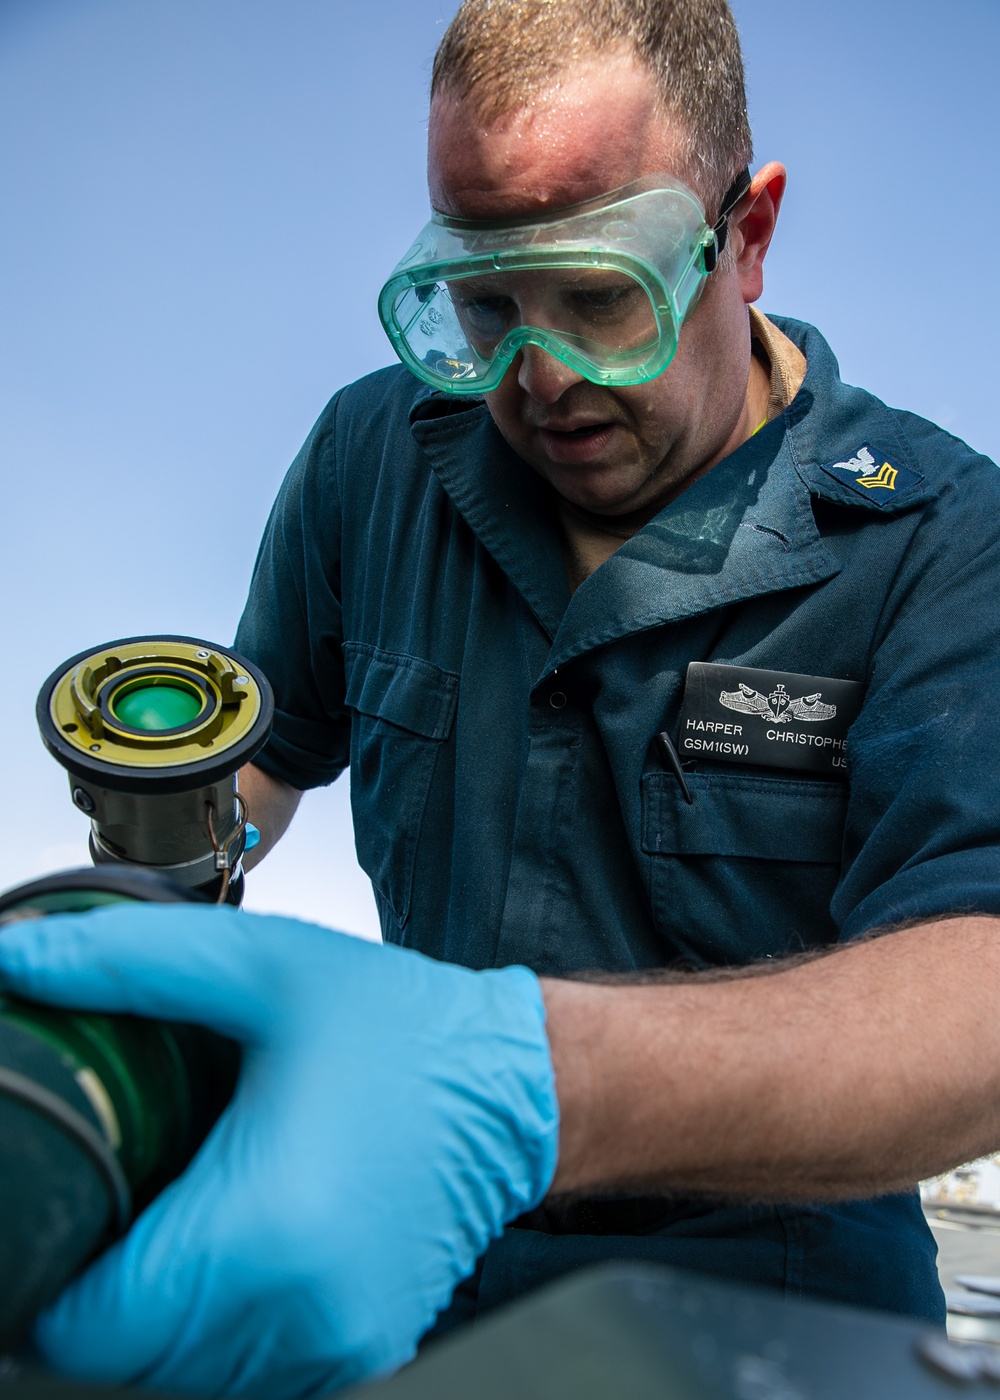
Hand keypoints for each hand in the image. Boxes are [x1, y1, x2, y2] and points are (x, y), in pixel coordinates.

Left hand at [0, 906, 557, 1396]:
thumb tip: (20, 960)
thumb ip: (128, 964)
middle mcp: (302, 1316)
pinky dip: (219, 1325)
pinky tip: (237, 1241)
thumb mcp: (264, 969)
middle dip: (102, 1285)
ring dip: (159, 1310)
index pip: (86, 1325)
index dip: (48, 1271)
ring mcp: (336, 1349)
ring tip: (182, 1212)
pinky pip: (248, 1371)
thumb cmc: (405, 1033)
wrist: (518, 1085)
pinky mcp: (361, 1355)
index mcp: (266, 1231)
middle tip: (121, 1192)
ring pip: (185, 1372)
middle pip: (129, 1355)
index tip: (62, 1201)